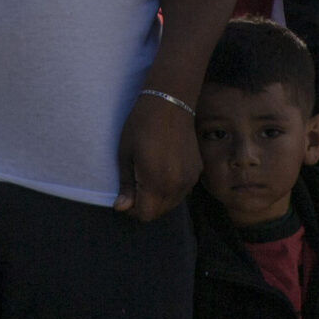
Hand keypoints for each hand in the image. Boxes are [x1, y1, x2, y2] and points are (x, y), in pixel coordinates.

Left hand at [114, 92, 198, 220]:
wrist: (170, 103)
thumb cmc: (141, 126)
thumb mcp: (125, 154)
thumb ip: (126, 184)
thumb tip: (121, 208)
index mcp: (156, 181)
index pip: (145, 214)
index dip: (132, 209)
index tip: (125, 194)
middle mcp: (176, 185)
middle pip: (158, 212)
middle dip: (144, 205)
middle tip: (134, 183)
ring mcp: (190, 179)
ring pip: (171, 204)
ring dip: (158, 198)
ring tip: (147, 174)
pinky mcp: (197, 172)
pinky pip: (181, 192)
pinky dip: (170, 189)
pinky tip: (163, 169)